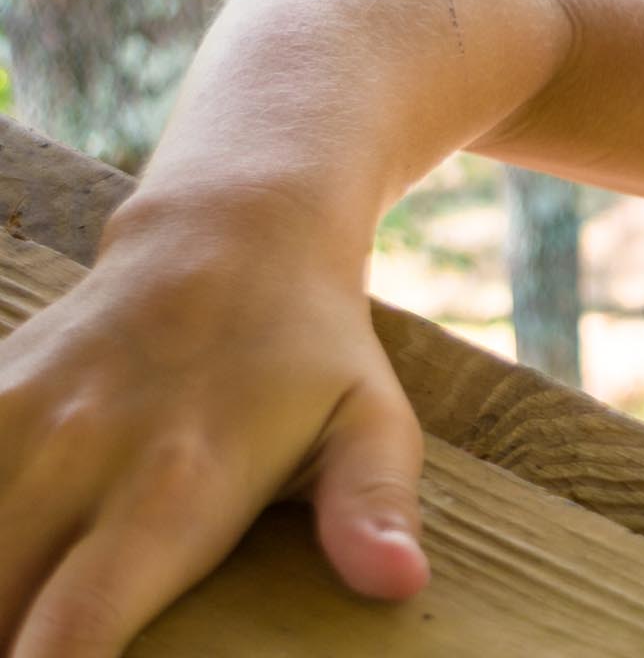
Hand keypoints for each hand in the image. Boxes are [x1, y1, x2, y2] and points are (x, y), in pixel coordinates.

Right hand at [0, 223, 428, 656]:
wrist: (227, 232)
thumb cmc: (310, 354)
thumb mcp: (370, 422)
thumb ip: (372, 507)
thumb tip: (399, 583)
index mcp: (176, 486)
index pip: (75, 627)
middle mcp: (76, 459)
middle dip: (5, 646)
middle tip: (42, 649)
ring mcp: (13, 424)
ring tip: (20, 615)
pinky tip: (2, 556)